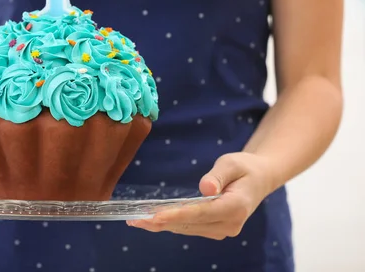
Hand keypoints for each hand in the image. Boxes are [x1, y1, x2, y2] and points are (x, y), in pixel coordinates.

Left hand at [127, 152, 275, 239]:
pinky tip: (152, 221)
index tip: (155, 216)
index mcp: (236, 207)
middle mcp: (230, 224)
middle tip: (134, 219)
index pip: (201, 213)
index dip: (176, 215)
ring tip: (137, 220)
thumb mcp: (232, 163)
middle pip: (190, 224)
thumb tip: (205, 188)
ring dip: (162, 225)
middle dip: (161, 222)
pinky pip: (190, 227)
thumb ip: (218, 175)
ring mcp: (223, 230)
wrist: (259, 179)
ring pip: (187, 228)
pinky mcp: (215, 229)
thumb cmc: (245, 167)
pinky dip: (171, 224)